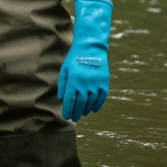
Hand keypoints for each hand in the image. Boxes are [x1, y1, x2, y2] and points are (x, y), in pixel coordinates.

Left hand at [58, 0, 111, 121]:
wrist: (91, 47)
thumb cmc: (75, 58)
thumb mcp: (65, 69)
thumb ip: (63, 84)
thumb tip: (62, 98)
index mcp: (73, 82)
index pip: (70, 101)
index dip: (68, 110)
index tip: (66, 116)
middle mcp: (84, 85)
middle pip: (80, 104)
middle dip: (76, 112)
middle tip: (74, 118)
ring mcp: (95, 84)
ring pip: (90, 102)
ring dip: (86, 110)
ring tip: (82, 114)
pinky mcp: (104, 83)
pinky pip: (101, 98)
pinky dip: (97, 105)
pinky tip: (93, 109)